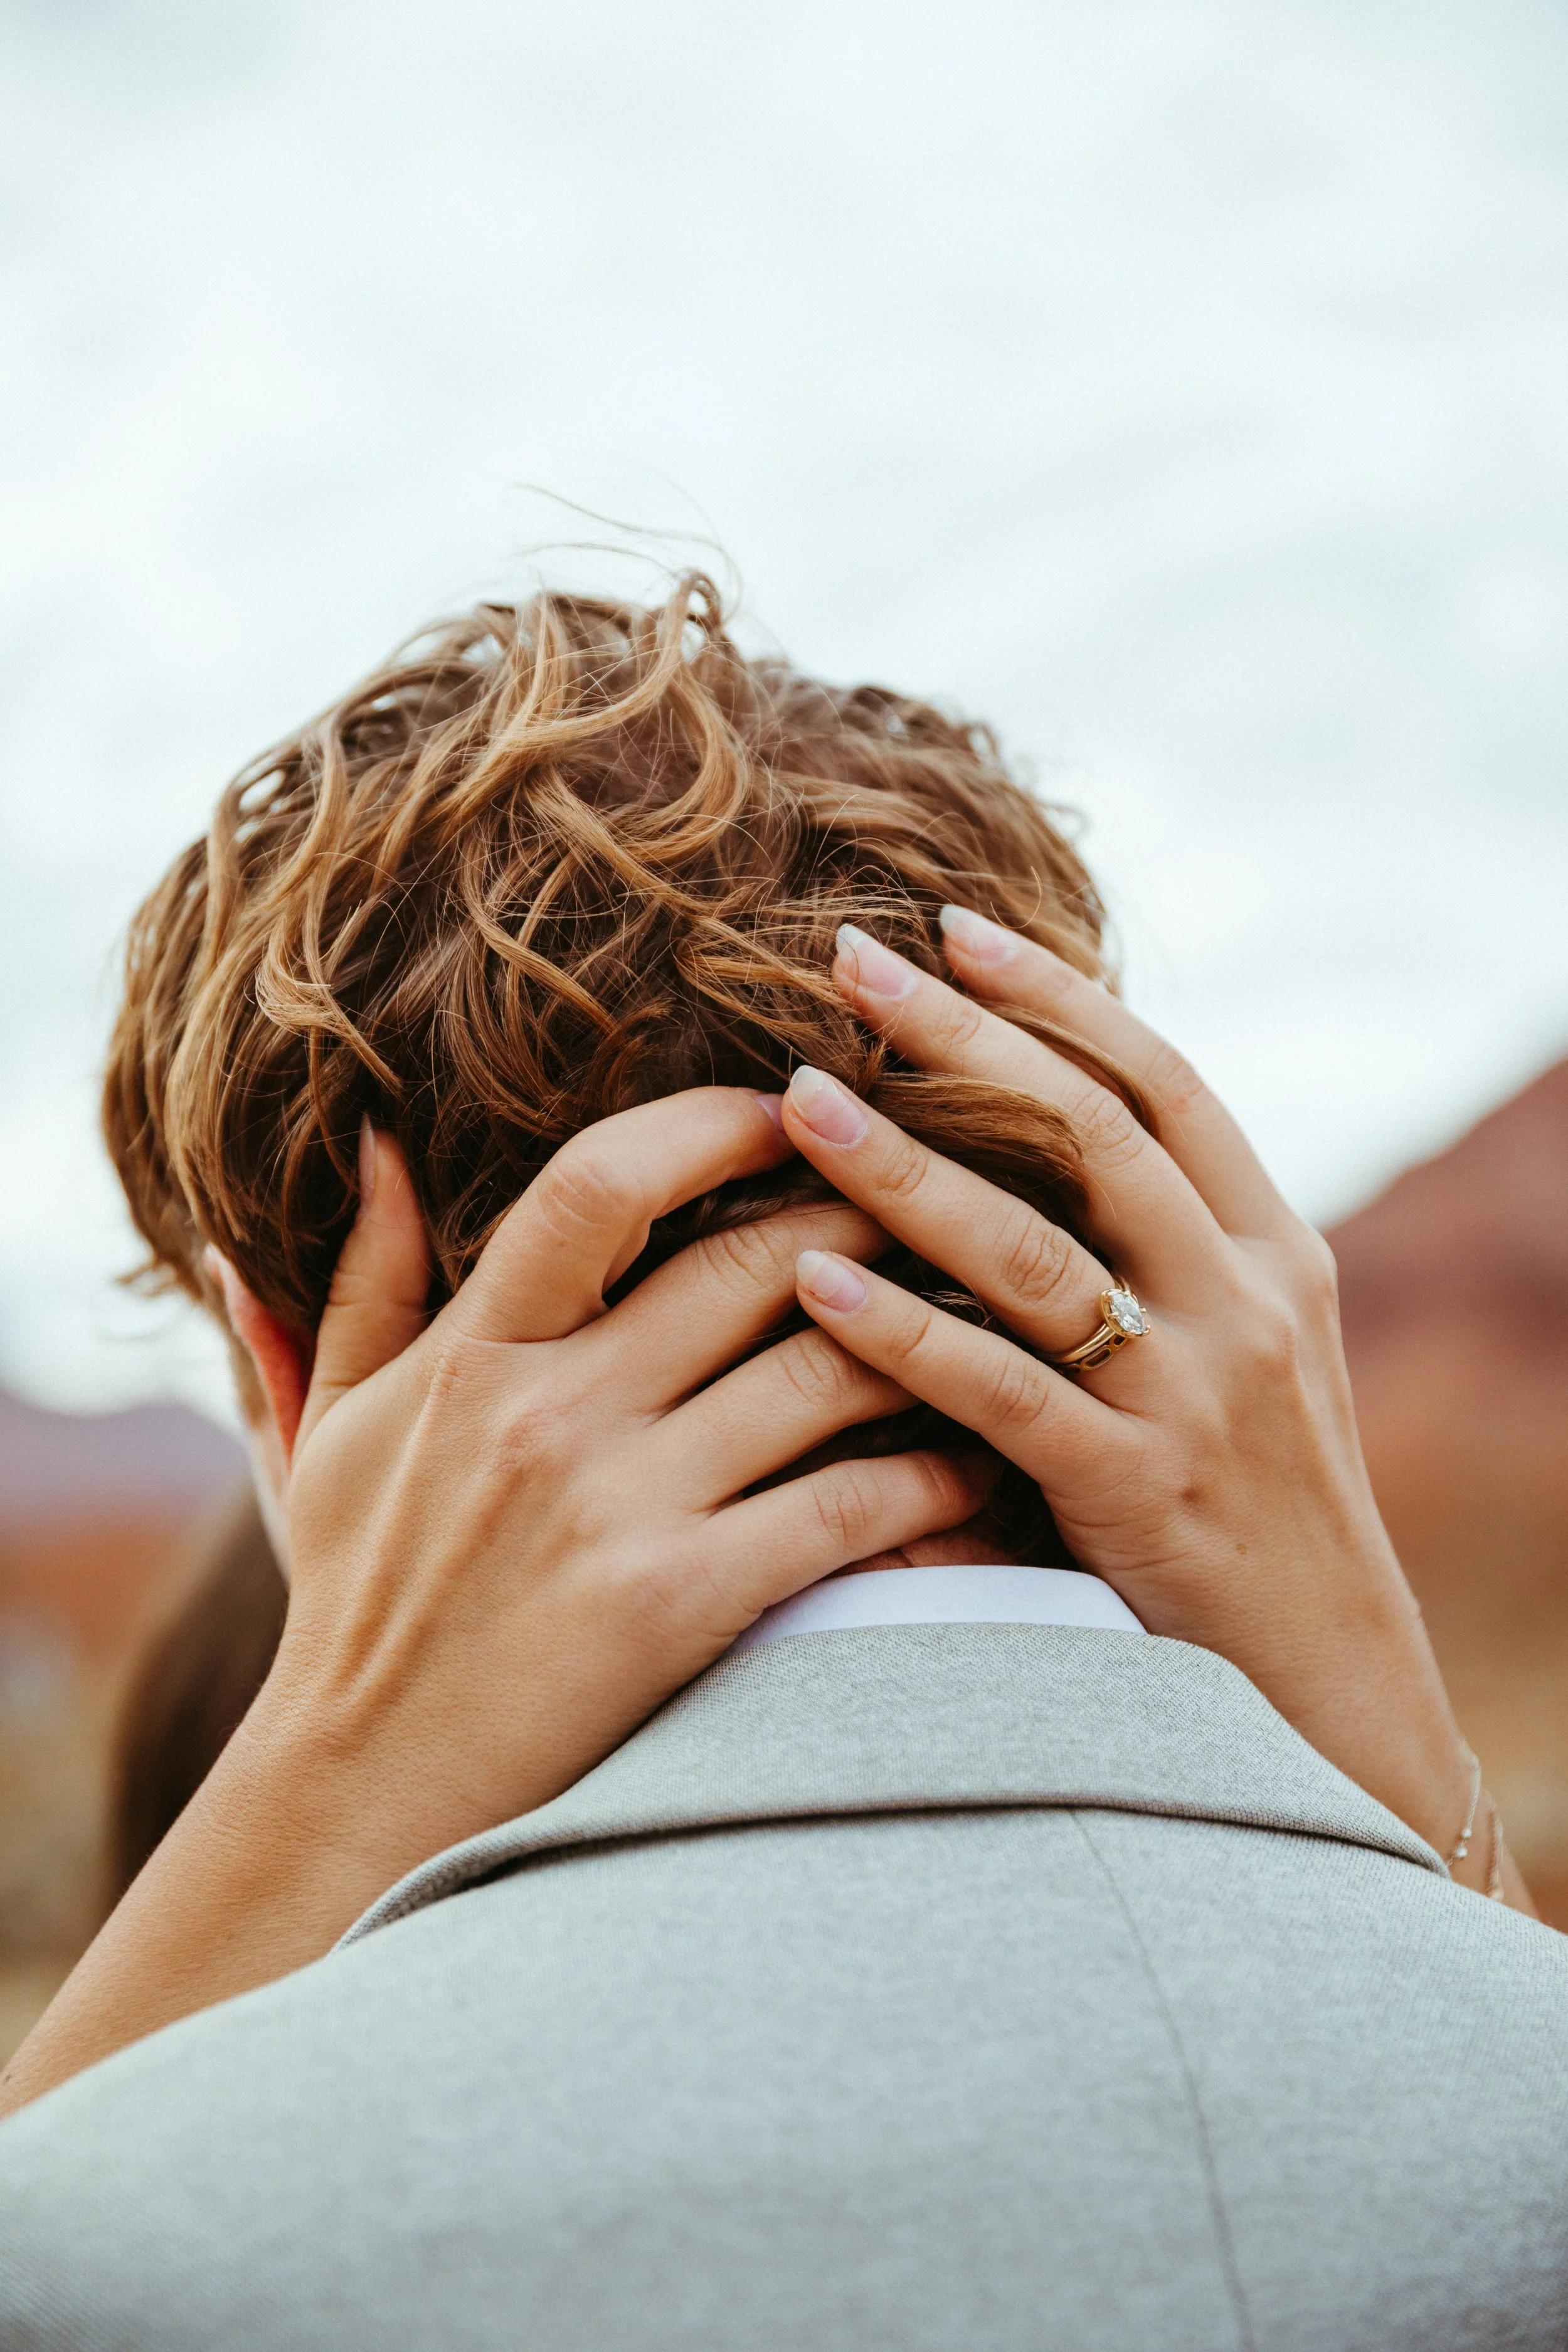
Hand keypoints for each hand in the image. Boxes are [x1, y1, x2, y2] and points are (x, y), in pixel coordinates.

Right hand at [272, 1084, 983, 1862]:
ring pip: (822, 1374)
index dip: (709, 1124)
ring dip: (925, 1338)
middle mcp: (548, 1415)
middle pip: (747, 1263)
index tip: (788, 1109)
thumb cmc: (358, 1604)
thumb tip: (378, 1143)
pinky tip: (978, 1465)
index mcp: (472, 1355)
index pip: (599, 1184)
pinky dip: (933, 1477)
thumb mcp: (334, 1432)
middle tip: (934, 1195)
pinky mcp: (685, 1605)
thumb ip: (360, 1283)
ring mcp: (620, 1510)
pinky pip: (849, 1506)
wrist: (364, 1794)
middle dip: (859, 1212)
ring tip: (986, 1314)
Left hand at [780, 910, 1531, 1907]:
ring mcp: (1198, 1398)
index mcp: (1274, 1250)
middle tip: (850, 960)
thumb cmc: (1255, 1514)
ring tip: (800, 1093)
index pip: (1166, 1083)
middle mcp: (1248, 1301)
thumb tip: (1011, 1161)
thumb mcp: (1241, 1362)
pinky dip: (901, 1331)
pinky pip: (999, 1391)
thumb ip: (1154, 1262)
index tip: (954, 926)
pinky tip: (813, 1277)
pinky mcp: (1139, 1495)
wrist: (1331, 1689)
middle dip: (969, 1037)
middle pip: (1097, 1131)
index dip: (1060, 997)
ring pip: (1037, 1248)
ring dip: (909, 1163)